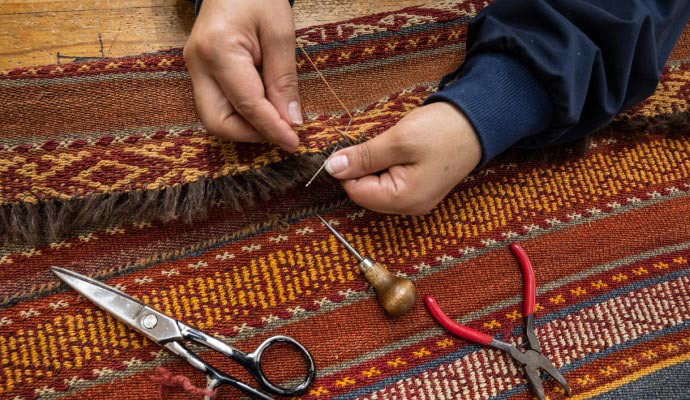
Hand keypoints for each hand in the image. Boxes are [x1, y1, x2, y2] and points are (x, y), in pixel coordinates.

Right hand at [183, 0, 300, 151]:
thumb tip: (291, 121)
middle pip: (217, 122)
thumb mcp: (280, 33)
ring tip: (276, 114)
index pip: (247, 105)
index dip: (271, 129)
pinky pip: (217, 104)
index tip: (293, 143)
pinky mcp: (199, 71)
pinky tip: (263, 104)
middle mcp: (198, 64)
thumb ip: (284, 80)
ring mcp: (194, 69)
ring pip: (214, 118)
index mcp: (218, 50)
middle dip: (251, 134)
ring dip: (246, 125)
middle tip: (283, 130)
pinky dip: (241, 113)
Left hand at [325, 102, 481, 214]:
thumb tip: (333, 168)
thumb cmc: (443, 130)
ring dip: (375, 166)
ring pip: (378, 187)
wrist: (480, 123)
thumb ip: (364, 157)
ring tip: (393, 146)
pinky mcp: (421, 189)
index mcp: (403, 199)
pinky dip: (387, 167)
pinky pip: (392, 183)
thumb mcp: (398, 140)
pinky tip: (399, 152)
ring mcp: (417, 200)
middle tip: (380, 143)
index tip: (354, 145)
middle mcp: (410, 207)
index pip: (356, 192)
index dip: (348, 168)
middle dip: (363, 168)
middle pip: (366, 193)